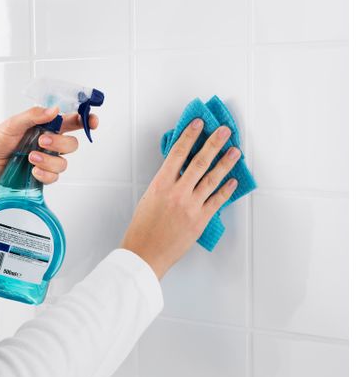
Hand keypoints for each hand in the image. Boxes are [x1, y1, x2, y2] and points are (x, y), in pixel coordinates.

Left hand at [0, 106, 98, 192]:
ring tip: (31, 157)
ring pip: (64, 162)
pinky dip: (45, 174)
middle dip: (60, 142)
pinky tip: (33, 171)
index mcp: (45, 126)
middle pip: (72, 144)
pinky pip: (54, 177)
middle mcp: (50, 143)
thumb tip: (54, 110)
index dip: (85, 121)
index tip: (92, 121)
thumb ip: (33, 116)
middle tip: (42, 141)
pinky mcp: (42, 176)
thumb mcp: (12, 124)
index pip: (72, 122)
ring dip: (49, 160)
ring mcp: (47, 160)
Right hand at [121, 119, 239, 278]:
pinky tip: (233, 181)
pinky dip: (226, 190)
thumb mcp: (149, 198)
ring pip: (212, 179)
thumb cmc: (142, 228)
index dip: (190, 135)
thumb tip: (179, 170)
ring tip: (235, 151)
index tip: (198, 124)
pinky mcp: (200, 220)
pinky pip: (217, 201)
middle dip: (214, 143)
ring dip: (225, 163)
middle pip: (199, 162)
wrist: (145, 253)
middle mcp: (177, 192)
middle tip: (224, 131)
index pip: (178, 152)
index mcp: (161, 184)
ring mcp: (190, 206)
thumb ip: (165, 183)